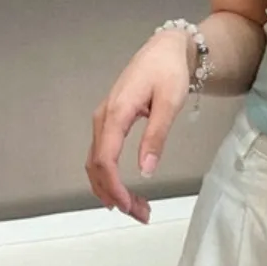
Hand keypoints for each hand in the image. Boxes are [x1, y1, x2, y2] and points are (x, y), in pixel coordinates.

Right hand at [85, 29, 191, 223]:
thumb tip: (146, 169)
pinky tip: (125, 190)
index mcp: (116, 114)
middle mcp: (103, 119)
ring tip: (137, 209)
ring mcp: (104, 121)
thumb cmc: (169, 72)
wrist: (165, 50)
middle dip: (114, 195)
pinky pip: (102, 155)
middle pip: (97, 166)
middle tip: (140, 215)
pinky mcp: (110, 122)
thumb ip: (156, 136)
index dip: (114, 187)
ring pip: (97, 164)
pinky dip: (111, 177)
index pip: (105, 159)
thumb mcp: (169, 103)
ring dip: (112, 189)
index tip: (129, 207)